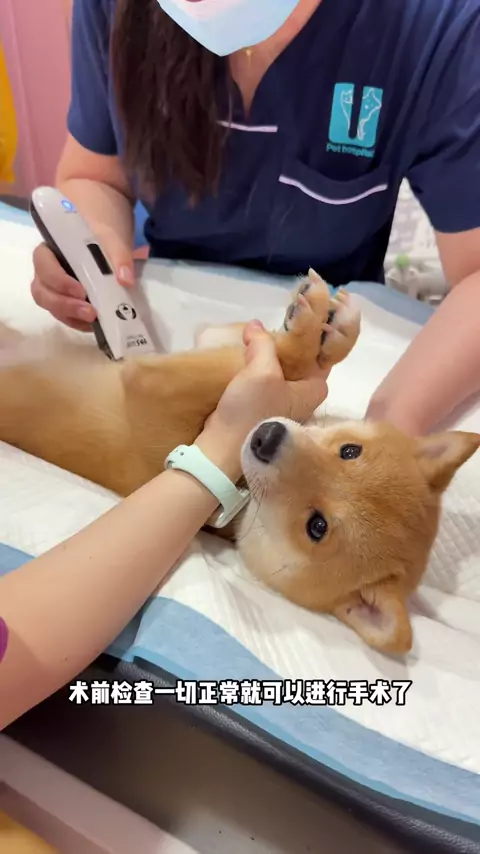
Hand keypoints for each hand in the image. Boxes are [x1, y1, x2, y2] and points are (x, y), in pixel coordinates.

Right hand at [31, 230, 134, 331]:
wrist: (106, 245)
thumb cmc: (102, 240)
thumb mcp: (113, 242)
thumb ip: (120, 257)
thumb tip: (125, 279)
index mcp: (49, 251)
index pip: (43, 266)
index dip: (59, 280)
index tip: (82, 291)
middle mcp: (45, 272)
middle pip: (42, 292)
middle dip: (65, 305)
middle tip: (90, 312)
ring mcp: (53, 290)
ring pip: (51, 307)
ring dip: (71, 316)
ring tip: (94, 320)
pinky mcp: (64, 304)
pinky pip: (65, 316)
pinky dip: (78, 323)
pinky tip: (95, 325)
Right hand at [196, 320, 328, 479]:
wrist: (221, 449)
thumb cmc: (252, 409)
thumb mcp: (261, 370)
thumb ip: (263, 343)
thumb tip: (255, 325)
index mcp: (313, 392)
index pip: (322, 359)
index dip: (313, 341)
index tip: (297, 323)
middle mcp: (302, 401)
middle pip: (299, 365)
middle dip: (287, 348)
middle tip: (272, 329)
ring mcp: (281, 408)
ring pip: (279, 375)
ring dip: (268, 360)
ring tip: (255, 340)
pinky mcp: (260, 413)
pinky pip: (263, 385)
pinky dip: (256, 373)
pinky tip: (244, 361)